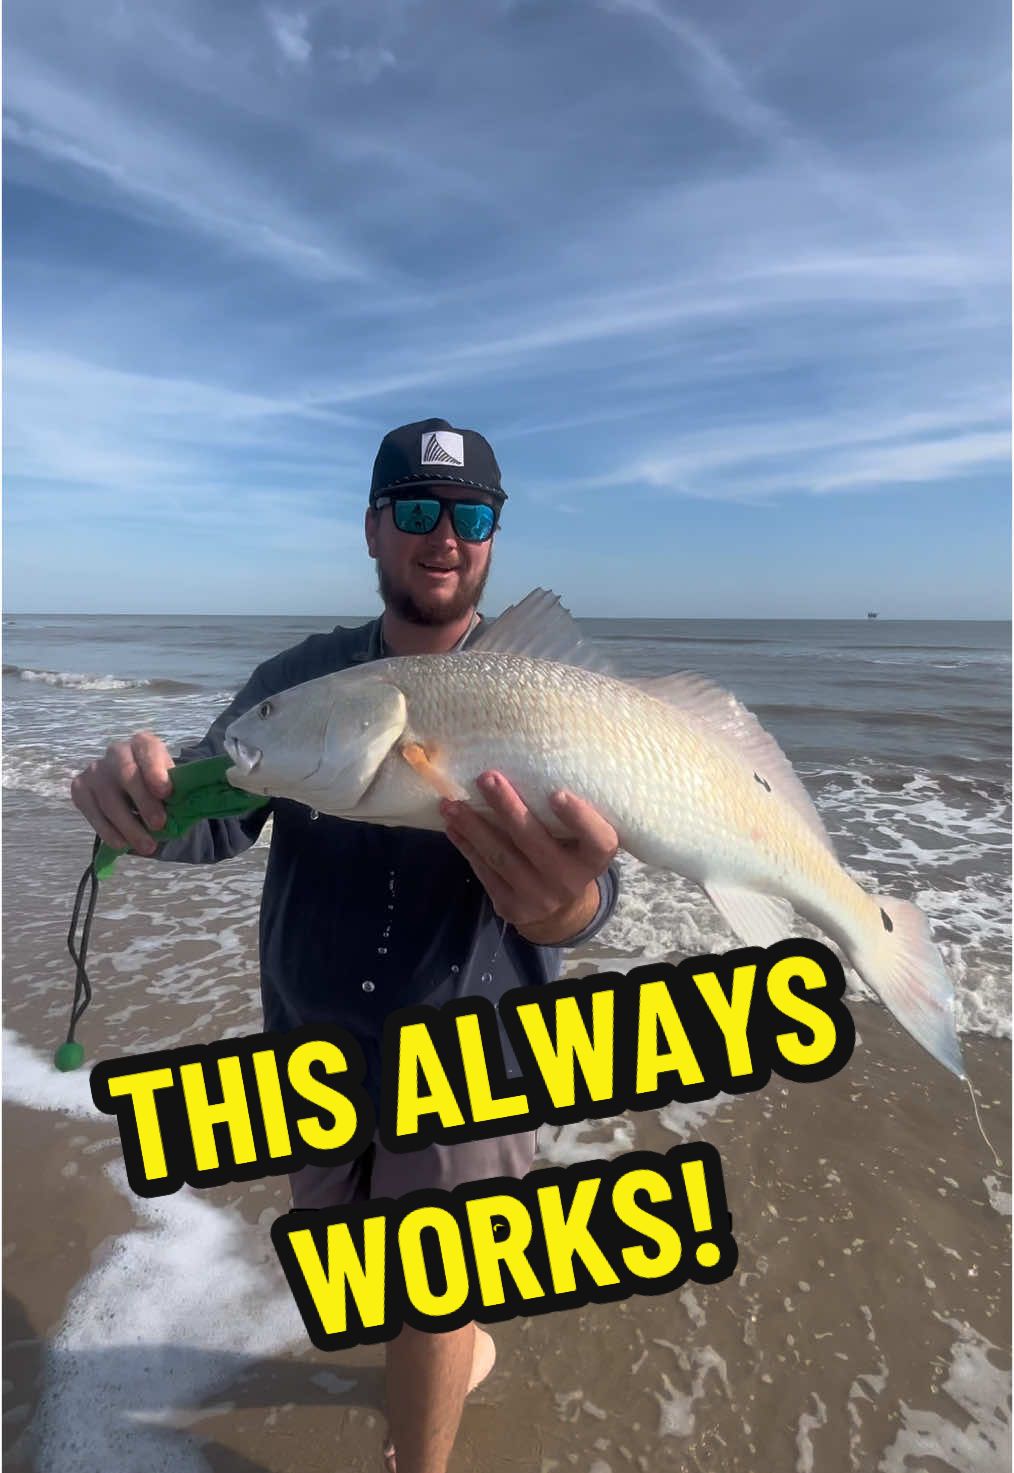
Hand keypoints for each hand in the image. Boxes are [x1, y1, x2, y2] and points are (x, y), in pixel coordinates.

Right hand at [70, 731, 174, 855]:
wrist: (133, 789)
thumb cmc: (158, 786)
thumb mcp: (172, 783)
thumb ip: (177, 791)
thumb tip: (183, 811)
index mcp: (143, 743)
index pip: (148, 751)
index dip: (156, 771)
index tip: (166, 792)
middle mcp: (116, 751)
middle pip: (127, 775)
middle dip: (144, 803)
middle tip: (159, 826)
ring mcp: (95, 770)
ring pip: (109, 800)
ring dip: (128, 826)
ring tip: (147, 846)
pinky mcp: (80, 788)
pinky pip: (93, 813)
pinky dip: (108, 832)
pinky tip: (122, 844)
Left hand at [441, 771, 618, 944]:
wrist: (561, 909)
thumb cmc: (569, 854)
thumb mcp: (581, 839)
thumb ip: (566, 816)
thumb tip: (522, 766)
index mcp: (594, 859)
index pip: (597, 839)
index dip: (578, 818)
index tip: (557, 794)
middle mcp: (570, 881)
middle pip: (534, 841)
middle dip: (507, 807)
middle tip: (486, 778)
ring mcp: (540, 898)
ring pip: (501, 857)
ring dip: (473, 827)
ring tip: (451, 803)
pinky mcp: (513, 907)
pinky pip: (486, 872)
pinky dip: (467, 846)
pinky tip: (453, 826)